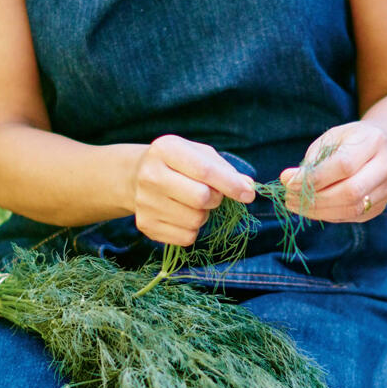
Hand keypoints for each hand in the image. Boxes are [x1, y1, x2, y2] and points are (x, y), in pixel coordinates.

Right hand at [130, 134, 256, 246]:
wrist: (137, 176)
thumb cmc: (177, 162)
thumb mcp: (199, 154)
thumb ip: (225, 169)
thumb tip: (248, 187)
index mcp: (166, 149)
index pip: (205, 171)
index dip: (231, 184)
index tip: (249, 194)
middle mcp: (150, 175)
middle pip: (201, 198)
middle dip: (216, 199)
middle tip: (213, 195)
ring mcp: (145, 202)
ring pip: (195, 220)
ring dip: (204, 215)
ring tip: (193, 203)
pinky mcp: (145, 225)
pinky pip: (186, 237)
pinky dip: (193, 229)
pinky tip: (182, 215)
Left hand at [279, 121, 386, 222]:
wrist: (379, 149)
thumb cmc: (348, 141)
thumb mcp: (331, 138)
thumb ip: (313, 159)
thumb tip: (289, 181)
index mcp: (373, 141)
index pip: (343, 165)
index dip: (314, 177)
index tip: (287, 181)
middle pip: (351, 191)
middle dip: (315, 198)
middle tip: (289, 198)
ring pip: (352, 208)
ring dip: (319, 211)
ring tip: (295, 204)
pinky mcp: (381, 206)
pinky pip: (352, 216)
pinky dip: (328, 215)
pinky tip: (312, 209)